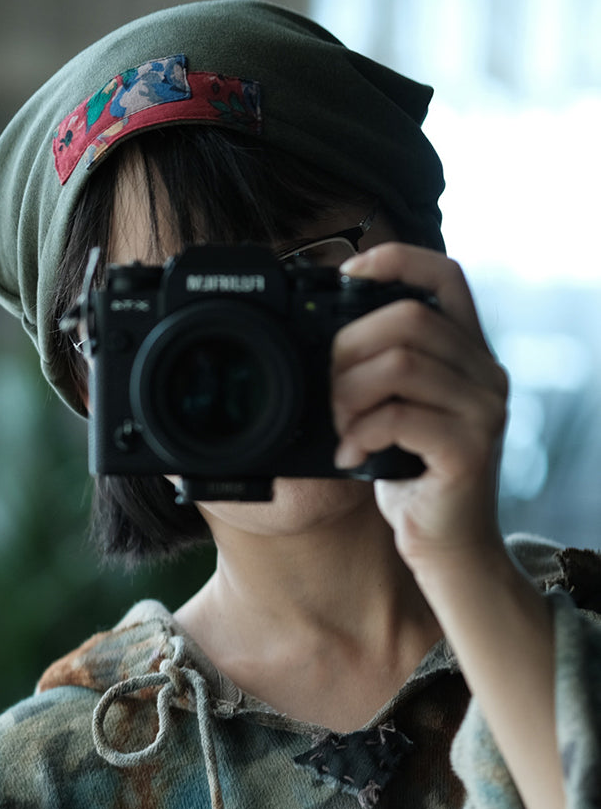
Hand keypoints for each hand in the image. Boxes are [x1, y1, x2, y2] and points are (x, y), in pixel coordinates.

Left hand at [330, 243, 508, 575]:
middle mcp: (486, 374)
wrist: (447, 547)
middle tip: (324, 389)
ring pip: (403, 365)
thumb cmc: (414, 478)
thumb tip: (322, 342)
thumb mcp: (397, 412)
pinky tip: (347, 456)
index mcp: (470, 354)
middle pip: (410, 319)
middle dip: (349, 347)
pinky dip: (360, 433)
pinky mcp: (467, 449)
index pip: (446, 276)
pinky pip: (400, 417)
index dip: (396, 260)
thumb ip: (382, 372)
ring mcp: (483, 411)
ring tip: (336, 426)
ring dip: (349, 393)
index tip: (346, 277)